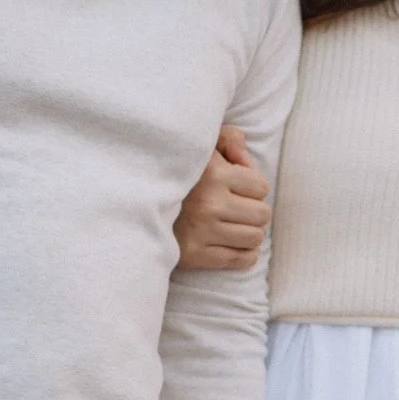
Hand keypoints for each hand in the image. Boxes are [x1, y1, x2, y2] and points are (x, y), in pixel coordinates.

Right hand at [174, 126, 270, 271]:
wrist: (136, 203)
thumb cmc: (176, 171)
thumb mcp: (201, 145)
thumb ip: (229, 139)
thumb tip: (246, 159)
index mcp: (213, 174)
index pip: (261, 187)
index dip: (251, 186)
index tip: (235, 187)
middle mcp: (209, 204)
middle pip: (262, 214)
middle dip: (252, 210)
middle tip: (235, 207)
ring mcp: (201, 232)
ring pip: (254, 238)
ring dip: (247, 232)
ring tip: (232, 224)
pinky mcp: (194, 255)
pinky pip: (240, 260)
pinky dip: (244, 254)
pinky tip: (233, 243)